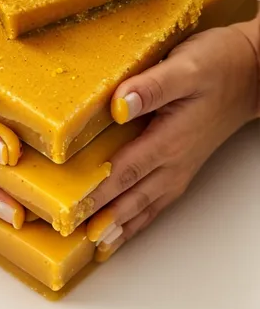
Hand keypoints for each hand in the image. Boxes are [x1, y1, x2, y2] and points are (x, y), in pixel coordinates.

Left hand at [87, 20, 258, 258]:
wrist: (252, 72)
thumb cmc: (219, 65)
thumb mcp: (184, 67)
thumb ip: (151, 87)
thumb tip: (118, 105)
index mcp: (170, 139)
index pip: (123, 171)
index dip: (95, 191)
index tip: (70, 208)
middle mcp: (174, 160)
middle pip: (130, 196)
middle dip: (98, 217)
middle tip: (68, 231)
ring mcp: (179, 166)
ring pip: (144, 205)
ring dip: (118, 225)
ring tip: (92, 243)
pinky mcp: (181, 164)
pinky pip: (156, 201)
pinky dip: (137, 220)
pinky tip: (123, 227)